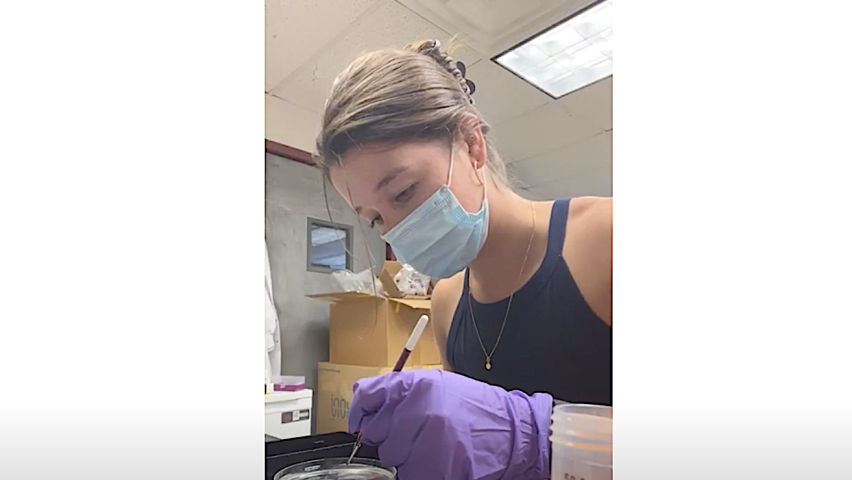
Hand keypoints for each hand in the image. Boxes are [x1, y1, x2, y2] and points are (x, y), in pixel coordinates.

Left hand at [348, 369, 551, 479]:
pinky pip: (408, 475)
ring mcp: (426, 438)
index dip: (360, 413)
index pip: (366, 396)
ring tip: (431, 448)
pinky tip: (438, 461)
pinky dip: (419, 473)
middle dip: (390, 438)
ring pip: (391, 458)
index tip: (361, 423)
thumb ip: (401, 391)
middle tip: (414, 436)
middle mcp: (417, 408)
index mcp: (416, 384)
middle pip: (376, 432)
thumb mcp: (438, 385)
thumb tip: (364, 403)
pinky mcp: (435, 465)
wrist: (513, 431)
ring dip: (406, 458)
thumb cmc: (475, 409)